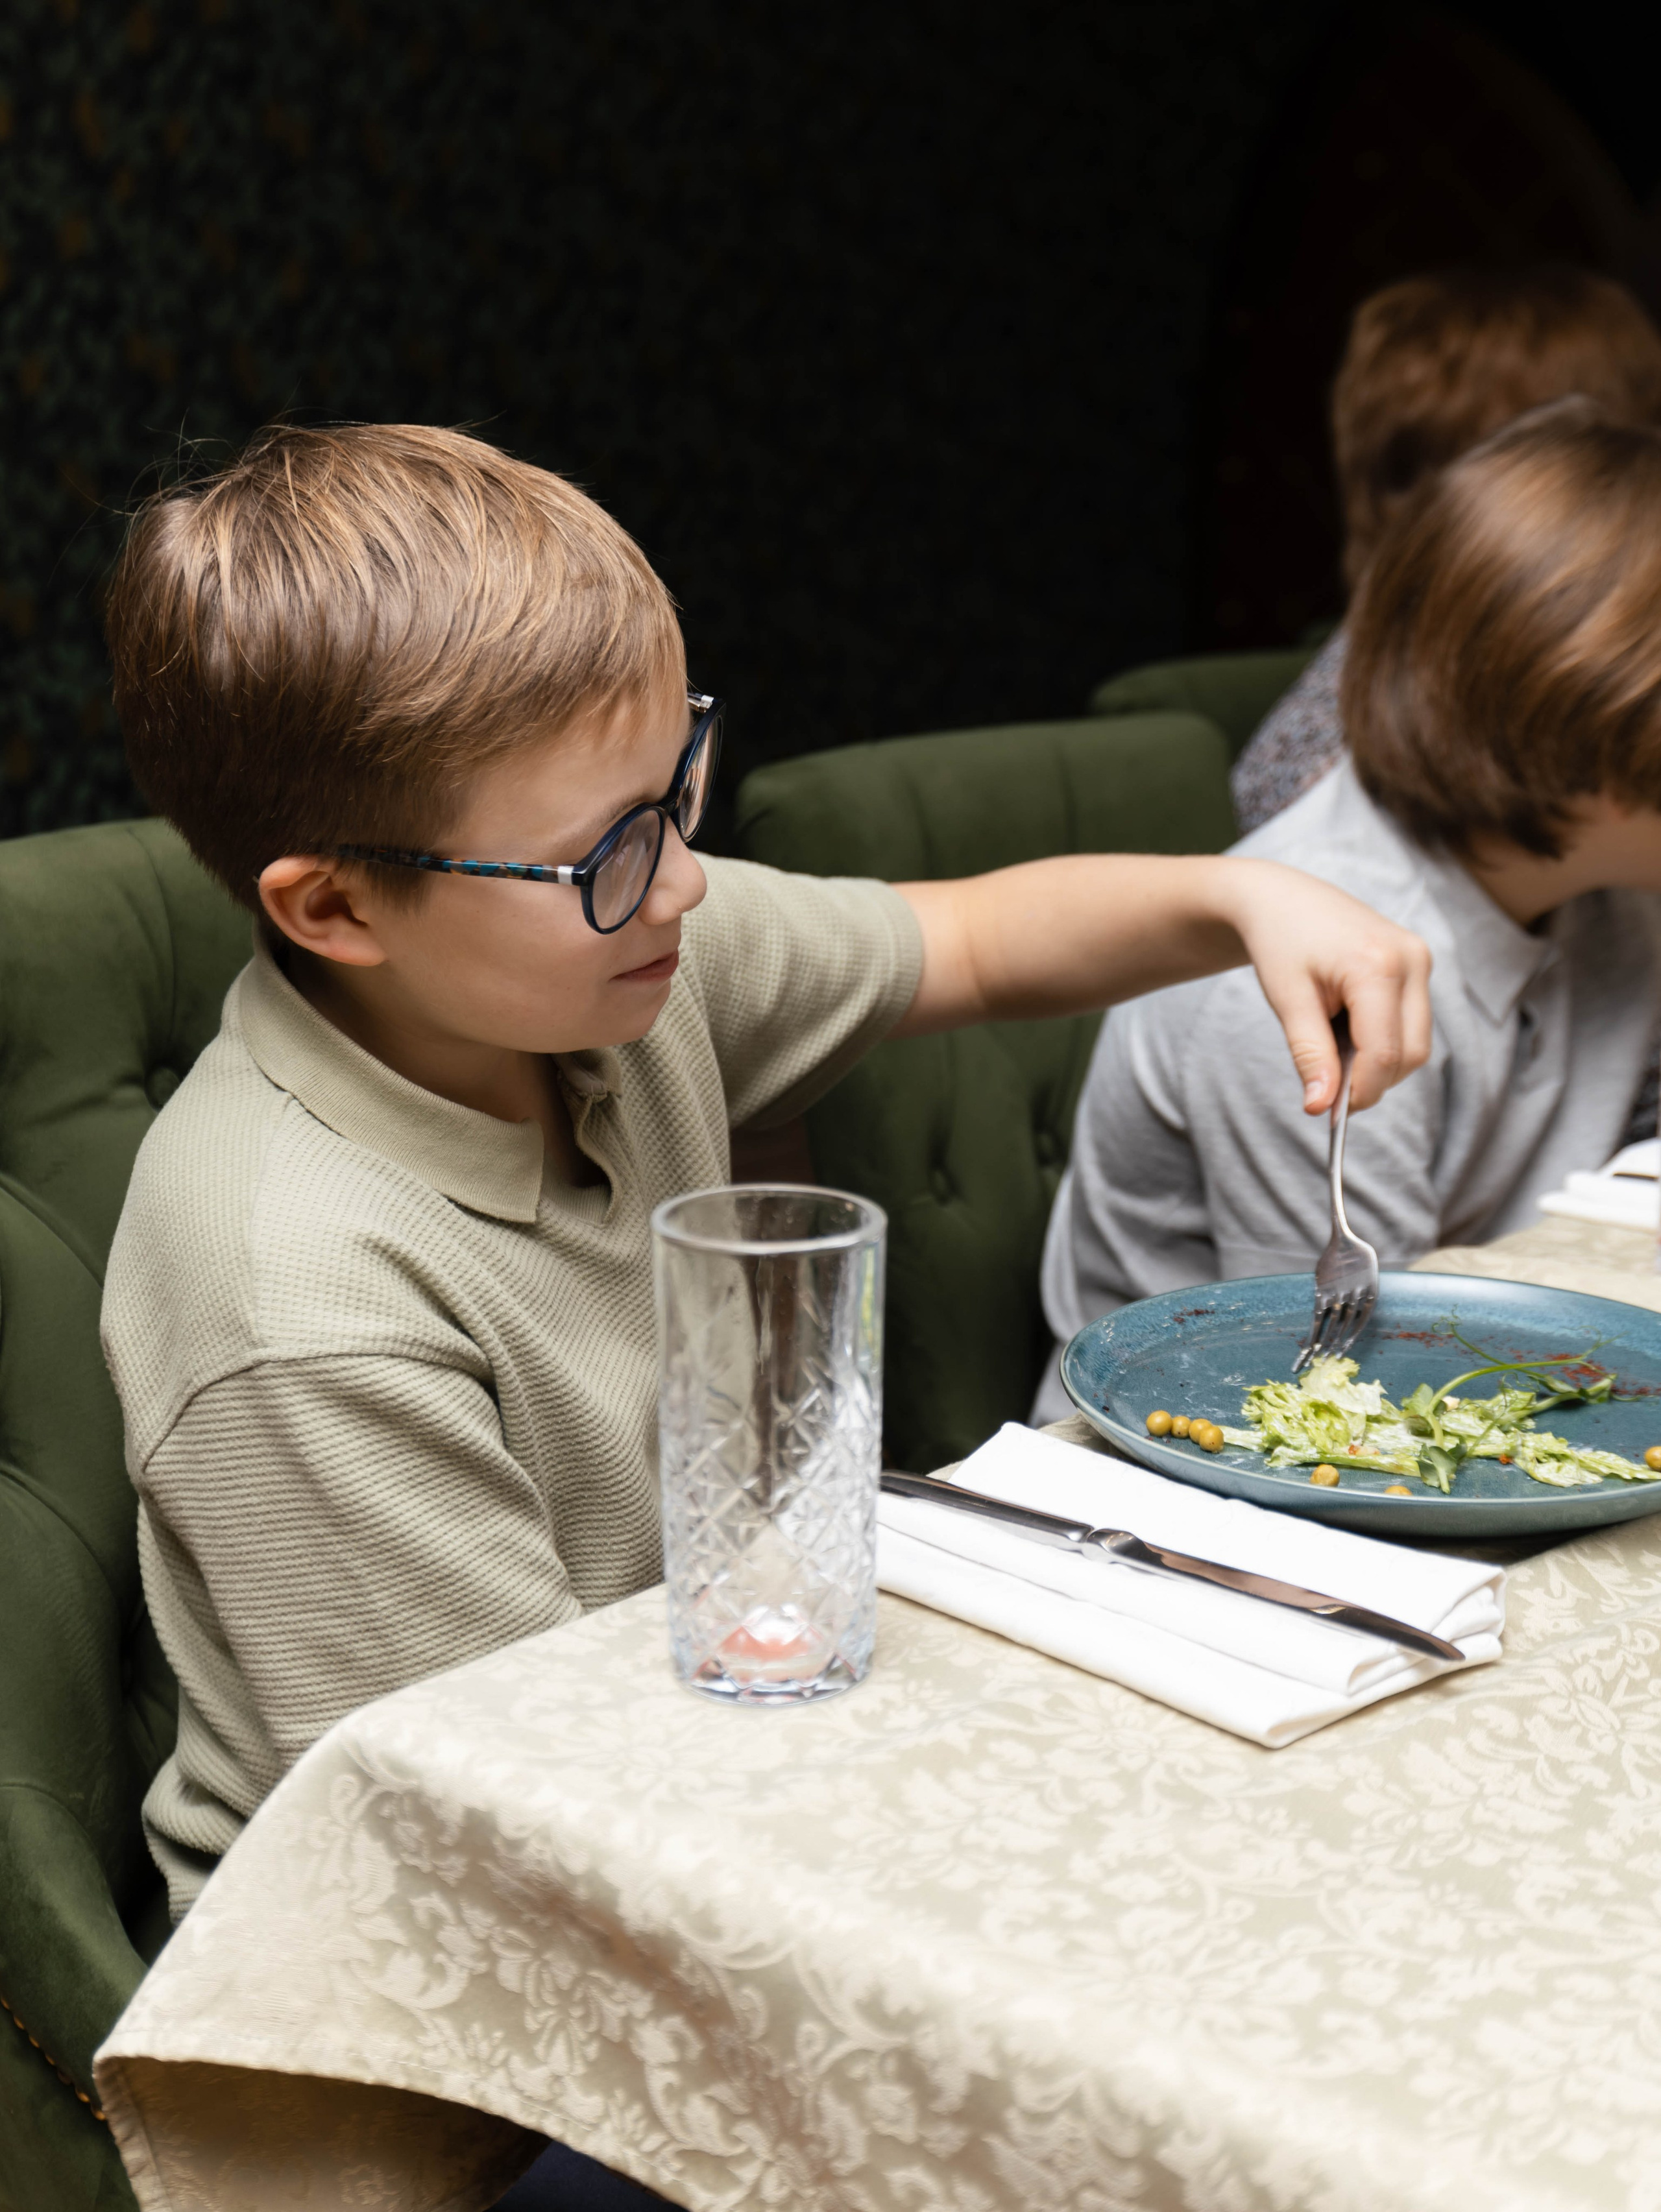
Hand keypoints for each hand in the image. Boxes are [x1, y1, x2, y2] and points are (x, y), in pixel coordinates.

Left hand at [1213, 858, 1432, 1112]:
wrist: (1282, 896)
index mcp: (1378, 965)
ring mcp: (1421, 959)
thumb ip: (1309, 1055)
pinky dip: (1383, 1039)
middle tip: (1327, 1087)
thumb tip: (1320, 1108)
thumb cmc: (1279, 942)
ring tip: (1331, 1043)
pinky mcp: (1418, 963)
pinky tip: (1346, 1026)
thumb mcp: (1287, 1001)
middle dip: (1373, 1081)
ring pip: (1417, 1043)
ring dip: (1378, 1061)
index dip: (1359, 1092)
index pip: (1384, 1054)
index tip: (1328, 1112)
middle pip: (1412, 1054)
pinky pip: (1412, 1022)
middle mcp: (1412, 959)